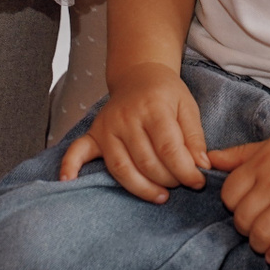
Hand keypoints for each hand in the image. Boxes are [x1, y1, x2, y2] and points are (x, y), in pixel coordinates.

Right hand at [58, 61, 208, 202]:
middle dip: (168, 179)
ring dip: (141, 188)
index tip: (198, 182)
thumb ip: (195, 137)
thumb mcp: (187, 107)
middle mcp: (126, 118)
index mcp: (153, 108)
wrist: (139, 74)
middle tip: (181, 185)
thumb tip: (202, 165)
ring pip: (121, 167)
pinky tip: (67, 181)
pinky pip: (78, 151)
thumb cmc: (165, 94)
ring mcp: (107, 127)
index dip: (185, 170)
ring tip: (160, 196)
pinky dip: (70, 166)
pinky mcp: (94, 134)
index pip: (168, 147)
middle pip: (146, 161)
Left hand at [211, 117, 269, 262]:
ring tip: (264, 245)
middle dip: (245, 229)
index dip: (233, 206)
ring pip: (262, 233)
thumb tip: (210, 160)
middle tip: (255, 229)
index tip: (244, 209)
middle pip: (243, 218)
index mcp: (262, 162)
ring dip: (259, 245)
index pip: (229, 194)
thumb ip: (241, 154)